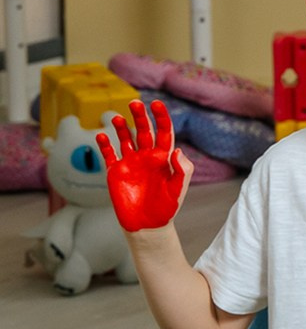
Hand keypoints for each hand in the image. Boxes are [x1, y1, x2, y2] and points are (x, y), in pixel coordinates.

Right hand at [98, 99, 192, 232]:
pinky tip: (101, 136)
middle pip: (143, 131)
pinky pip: (109, 155)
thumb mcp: (178, 188)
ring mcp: (131, 163)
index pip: (163, 131)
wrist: (149, 224)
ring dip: (121, 128)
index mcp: (164, 157)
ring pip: (125, 139)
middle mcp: (147, 156)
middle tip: (134, 103)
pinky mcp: (116, 173)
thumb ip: (182, 169)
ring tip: (116, 117)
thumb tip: (177, 150)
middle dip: (140, 117)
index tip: (157, 104)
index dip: (161, 117)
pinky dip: (104, 145)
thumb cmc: (167, 206)